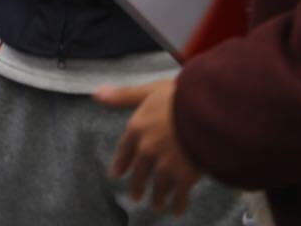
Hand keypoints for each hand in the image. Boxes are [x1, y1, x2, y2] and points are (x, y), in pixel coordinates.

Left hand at [97, 78, 201, 213]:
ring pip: (158, 186)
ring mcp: (165, 166)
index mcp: (138, 128)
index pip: (125, 149)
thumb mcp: (149, 90)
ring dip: (157, 197)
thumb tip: (95, 95)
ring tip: (156, 206)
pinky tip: (176, 210)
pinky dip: (177, 204)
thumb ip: (124, 96)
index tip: (116, 174)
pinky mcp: (184, 177)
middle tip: (135, 196)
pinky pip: (178, 195)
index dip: (121, 162)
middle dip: (137, 185)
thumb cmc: (179, 95)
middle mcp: (148, 150)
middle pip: (140, 172)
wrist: (205, 112)